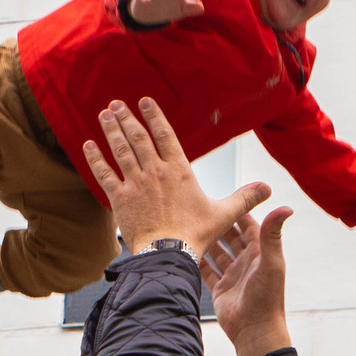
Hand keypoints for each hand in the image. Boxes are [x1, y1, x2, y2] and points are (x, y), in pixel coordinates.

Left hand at [82, 99, 268, 254]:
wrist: (168, 253)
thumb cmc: (195, 235)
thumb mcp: (224, 214)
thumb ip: (244, 198)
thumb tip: (267, 189)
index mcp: (179, 171)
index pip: (165, 135)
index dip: (155, 117)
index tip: (145, 101)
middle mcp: (155, 172)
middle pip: (138, 138)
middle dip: (127, 118)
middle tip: (116, 104)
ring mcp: (135, 184)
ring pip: (120, 150)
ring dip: (111, 130)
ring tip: (104, 115)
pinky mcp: (119, 200)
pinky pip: (104, 174)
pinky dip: (95, 159)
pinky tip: (88, 145)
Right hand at [199, 206, 293, 355]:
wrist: (254, 332)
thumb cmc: (267, 299)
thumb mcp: (270, 262)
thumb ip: (273, 235)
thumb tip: (285, 208)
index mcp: (260, 253)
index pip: (248, 225)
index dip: (238, 210)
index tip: (226, 195)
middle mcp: (246, 262)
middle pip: (230, 237)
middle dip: (219, 223)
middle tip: (202, 208)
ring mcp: (232, 275)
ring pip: (217, 252)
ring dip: (207, 240)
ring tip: (191, 225)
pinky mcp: (220, 288)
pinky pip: (206, 270)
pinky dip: (198, 261)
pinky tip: (187, 250)